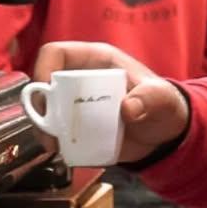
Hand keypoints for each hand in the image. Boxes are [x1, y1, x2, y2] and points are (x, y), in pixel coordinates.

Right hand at [32, 41, 189, 162]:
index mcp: (96, 60)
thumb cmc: (163, 104)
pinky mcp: (77, 127)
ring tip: (55, 146)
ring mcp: (76, 104)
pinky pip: (56, 133)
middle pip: (43, 85)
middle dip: (40, 107)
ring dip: (44, 128)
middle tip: (50, 130)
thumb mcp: (163, 98)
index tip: (46, 94)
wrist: (165, 134)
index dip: (44, 69)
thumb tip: (128, 109)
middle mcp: (80, 80)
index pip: (56, 53)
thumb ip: (151, 99)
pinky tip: (65, 154)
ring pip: (45, 111)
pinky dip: (56, 143)